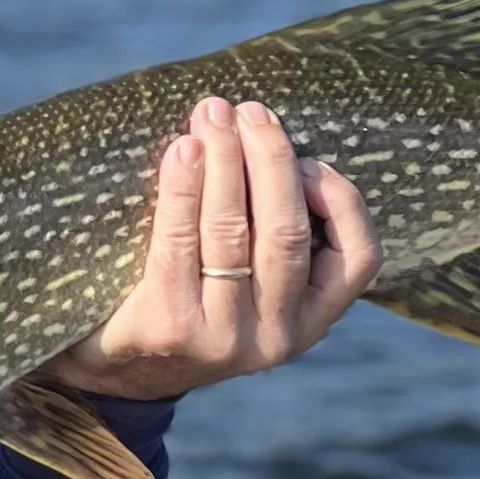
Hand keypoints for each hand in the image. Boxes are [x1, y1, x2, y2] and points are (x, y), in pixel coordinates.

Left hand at [45, 96, 376, 401]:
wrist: (120, 368)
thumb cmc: (197, 297)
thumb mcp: (256, 280)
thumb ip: (276, 228)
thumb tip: (270, 135)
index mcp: (311, 320)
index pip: (359, 256)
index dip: (339, 197)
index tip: (308, 157)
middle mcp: (277, 336)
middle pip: (287, 231)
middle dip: (271, 158)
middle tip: (249, 110)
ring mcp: (223, 338)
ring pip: (233, 231)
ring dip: (226, 161)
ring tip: (212, 115)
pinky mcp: (170, 329)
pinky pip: (179, 242)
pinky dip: (184, 188)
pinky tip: (183, 151)